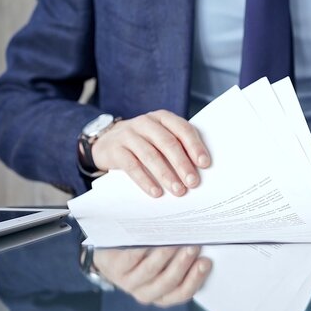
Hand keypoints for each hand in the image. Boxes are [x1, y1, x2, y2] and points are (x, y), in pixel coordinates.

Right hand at [90, 110, 210, 196]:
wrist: (106, 142)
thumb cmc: (143, 142)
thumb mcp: (159, 137)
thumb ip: (177, 146)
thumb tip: (198, 170)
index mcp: (162, 118)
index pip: (182, 129)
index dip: (194, 146)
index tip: (205, 164)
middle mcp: (145, 123)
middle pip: (167, 143)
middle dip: (182, 164)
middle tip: (193, 182)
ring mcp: (128, 135)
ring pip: (150, 155)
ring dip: (166, 175)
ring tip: (178, 190)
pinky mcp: (115, 150)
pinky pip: (132, 166)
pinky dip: (145, 180)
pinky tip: (156, 192)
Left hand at [92, 246, 211, 307]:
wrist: (113, 252)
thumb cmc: (147, 254)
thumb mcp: (168, 260)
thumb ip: (184, 256)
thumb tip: (203, 243)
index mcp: (164, 294)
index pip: (183, 292)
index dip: (196, 278)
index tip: (206, 262)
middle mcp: (147, 292)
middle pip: (167, 282)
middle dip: (183, 264)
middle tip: (193, 247)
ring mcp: (129, 282)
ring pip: (150, 271)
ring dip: (165, 255)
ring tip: (175, 241)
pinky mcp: (116, 269)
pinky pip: (131, 258)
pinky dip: (143, 247)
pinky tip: (152, 236)